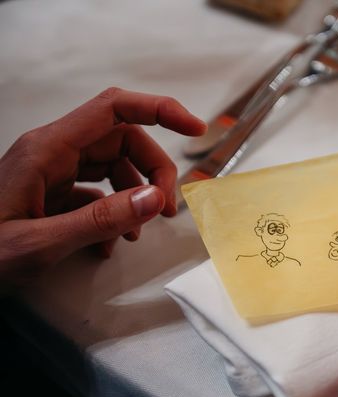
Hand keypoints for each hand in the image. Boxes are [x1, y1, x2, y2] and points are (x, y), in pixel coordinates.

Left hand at [0, 87, 205, 290]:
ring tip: (142, 231)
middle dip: (153, 171)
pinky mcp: (50, 194)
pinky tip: (111, 244)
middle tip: (167, 209)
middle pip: (122, 141)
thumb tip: (156, 199)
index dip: (160, 111)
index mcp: (48, 150)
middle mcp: (52, 153)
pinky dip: (114, 213)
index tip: (195, 129)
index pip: (115, 109)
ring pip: (112, 166)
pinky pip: (95, 191)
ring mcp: (51, 172)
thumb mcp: (39, 244)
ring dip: (136, 194)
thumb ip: (100, 220)